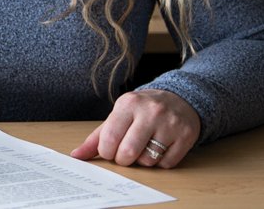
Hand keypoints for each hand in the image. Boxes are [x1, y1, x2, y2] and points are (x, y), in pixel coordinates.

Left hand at [71, 89, 200, 168]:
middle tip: (125, 154)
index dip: (107, 152)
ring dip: (143, 160)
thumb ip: (97, 137)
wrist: (180, 99)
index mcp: (128, 104)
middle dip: (123, 160)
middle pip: (128, 152)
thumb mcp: (119, 116)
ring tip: (145, 146)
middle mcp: (150, 111)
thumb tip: (76, 155)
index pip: (110, 138)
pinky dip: (160, 162)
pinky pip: (167, 163)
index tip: (110, 150)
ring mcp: (170, 123)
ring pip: (148, 160)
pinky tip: (161, 147)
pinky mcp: (186, 136)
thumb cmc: (142, 111)